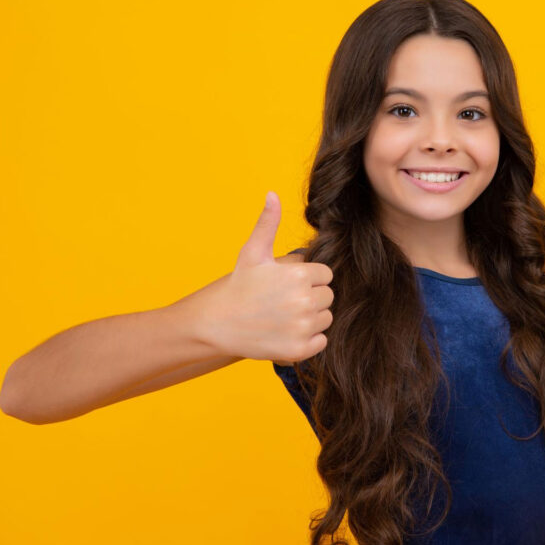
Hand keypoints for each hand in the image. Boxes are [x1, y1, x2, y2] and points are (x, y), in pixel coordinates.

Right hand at [199, 191, 333, 361]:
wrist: (217, 324)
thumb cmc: (238, 286)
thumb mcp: (253, 252)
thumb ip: (268, 223)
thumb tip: (273, 194)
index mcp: (300, 275)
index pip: (326, 275)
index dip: (309, 278)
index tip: (287, 284)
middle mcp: (305, 301)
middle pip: (328, 297)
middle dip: (311, 297)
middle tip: (283, 301)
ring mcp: (302, 327)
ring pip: (326, 319)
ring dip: (311, 319)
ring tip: (284, 316)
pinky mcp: (299, 349)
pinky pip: (321, 341)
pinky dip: (308, 340)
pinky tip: (286, 332)